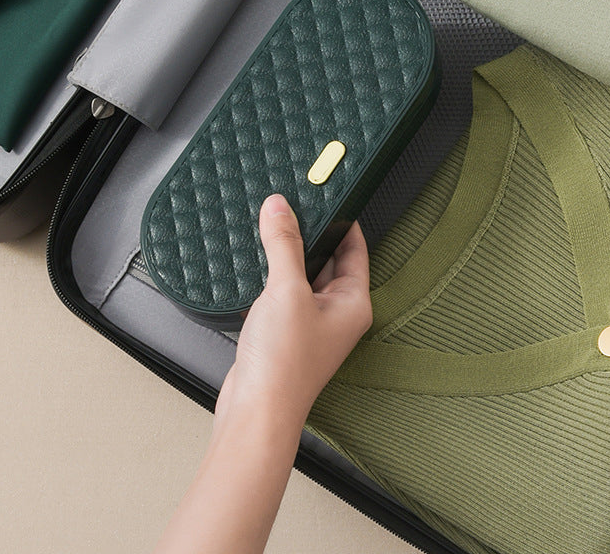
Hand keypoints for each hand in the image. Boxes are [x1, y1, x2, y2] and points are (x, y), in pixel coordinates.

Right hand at [216, 194, 371, 431]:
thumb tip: (280, 208)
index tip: (327, 197)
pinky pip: (282, 295)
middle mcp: (337, 313)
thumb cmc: (285, 365)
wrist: (256, 412)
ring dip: (286, 258)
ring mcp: (311, 324)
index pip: (355, 249)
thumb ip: (284, 244)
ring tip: (269, 231)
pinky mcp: (285, 333)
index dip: (342, 221)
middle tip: (290, 209)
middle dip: (309, 237)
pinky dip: (270, 280)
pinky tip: (254, 268)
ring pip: (301, 277)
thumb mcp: (286, 290)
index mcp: (353, 303)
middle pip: (328, 261)